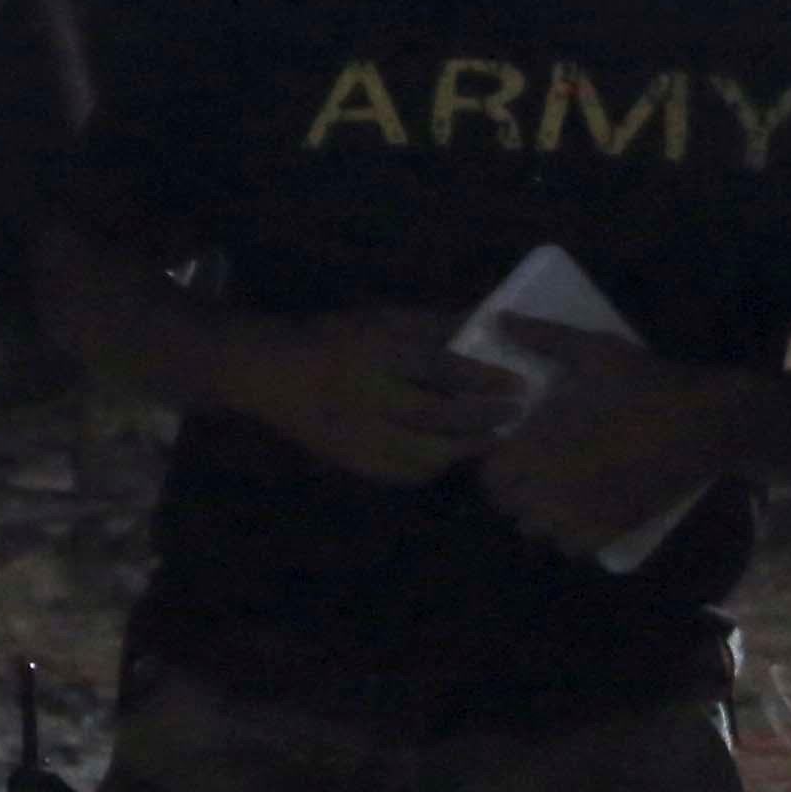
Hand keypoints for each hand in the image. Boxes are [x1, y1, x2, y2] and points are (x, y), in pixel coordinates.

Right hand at [214, 308, 519, 484]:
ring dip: (462, 449)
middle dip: (481, 417)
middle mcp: (363, 395)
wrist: (271, 374)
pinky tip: (450, 456)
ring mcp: (353, 433)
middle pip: (433, 414)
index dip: (482, 377)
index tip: (519, 383)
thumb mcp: (383, 318)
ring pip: (419, 453)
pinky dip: (432, 468)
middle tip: (515, 415)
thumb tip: (489, 329)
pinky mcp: (347, 459)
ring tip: (492, 439)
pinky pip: (399, 473)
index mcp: (373, 351)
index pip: (437, 366)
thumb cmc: (334, 337)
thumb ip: (433, 326)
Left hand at [473, 325, 760, 555]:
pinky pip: (572, 549)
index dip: (497, 465)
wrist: (709, 422)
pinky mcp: (614, 529)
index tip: (513, 451)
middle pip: (507, 506)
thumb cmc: (647, 383)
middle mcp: (551, 487)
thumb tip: (498, 319)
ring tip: (556, 491)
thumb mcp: (594, 351)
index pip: (489, 475)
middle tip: (535, 470)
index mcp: (538, 447)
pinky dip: (569, 538)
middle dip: (515, 490)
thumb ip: (541, 338)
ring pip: (536, 531)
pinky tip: (579, 513)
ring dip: (538, 516)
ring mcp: (583, 513)